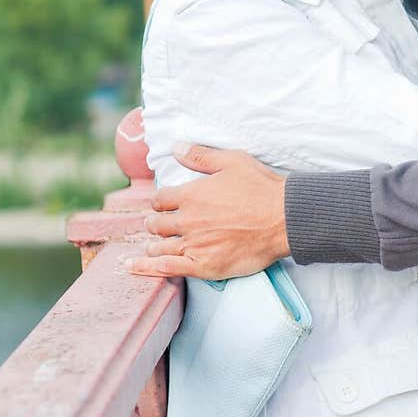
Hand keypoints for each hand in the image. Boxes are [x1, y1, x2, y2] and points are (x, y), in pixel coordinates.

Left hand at [127, 144, 288, 278]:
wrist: (283, 219)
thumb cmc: (261, 188)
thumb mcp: (231, 161)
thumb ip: (200, 156)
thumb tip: (175, 148)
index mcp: (191, 195)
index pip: (161, 199)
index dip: (160, 202)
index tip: (163, 205)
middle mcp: (188, 220)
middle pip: (157, 224)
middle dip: (154, 224)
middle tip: (156, 226)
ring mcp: (194, 244)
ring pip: (160, 246)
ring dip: (153, 245)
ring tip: (152, 246)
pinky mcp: (204, 265)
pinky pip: (168, 268)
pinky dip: (147, 268)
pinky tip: (133, 267)